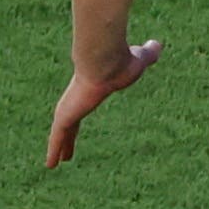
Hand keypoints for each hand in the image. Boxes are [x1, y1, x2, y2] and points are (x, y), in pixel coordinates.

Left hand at [43, 39, 162, 168]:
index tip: (79, 121)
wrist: (108, 62)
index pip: (85, 104)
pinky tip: (51, 164)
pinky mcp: (64, 117)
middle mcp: (77, 100)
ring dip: (58, 148)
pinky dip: (53, 151)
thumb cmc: (123, 60)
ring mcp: (69, 108)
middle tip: (65, 149)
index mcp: (92, 89)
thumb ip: (147, 54)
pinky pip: (57, 138)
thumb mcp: (140, 59)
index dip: (82, 113)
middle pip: (71, 122)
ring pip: (62, 133)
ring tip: (55, 163)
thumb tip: (157, 43)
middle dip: (69, 136)